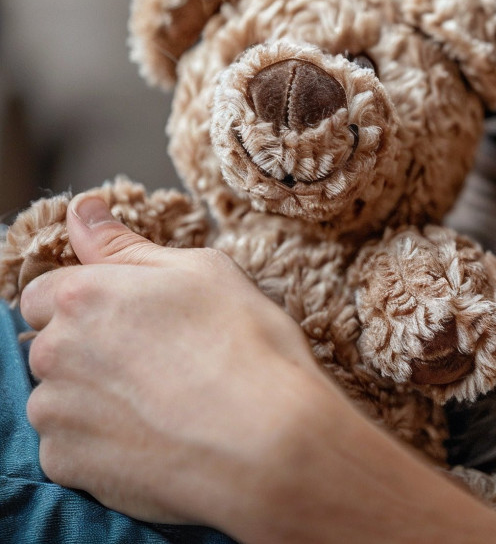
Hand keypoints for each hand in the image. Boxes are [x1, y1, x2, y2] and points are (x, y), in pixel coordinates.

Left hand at [20, 193, 324, 524]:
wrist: (268, 443)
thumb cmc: (247, 347)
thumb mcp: (203, 272)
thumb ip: (127, 245)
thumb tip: (83, 211)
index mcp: (85, 295)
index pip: (45, 291)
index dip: (89, 303)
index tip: (133, 320)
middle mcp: (54, 351)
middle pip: (52, 346)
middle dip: (91, 352)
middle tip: (162, 362)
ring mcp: (55, 412)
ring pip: (59, 398)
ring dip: (95, 399)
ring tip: (163, 405)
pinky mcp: (65, 465)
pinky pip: (70, 448)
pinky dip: (102, 445)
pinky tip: (154, 438)